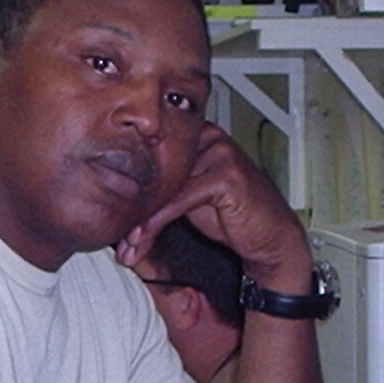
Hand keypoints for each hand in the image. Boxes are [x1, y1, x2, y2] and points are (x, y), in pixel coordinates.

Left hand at [116, 126, 310, 291]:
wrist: (271, 238)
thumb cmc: (234, 217)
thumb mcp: (190, 200)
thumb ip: (164, 190)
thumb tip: (123, 203)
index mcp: (198, 135)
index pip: (152, 159)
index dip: (130, 191)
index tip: (113, 220)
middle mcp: (208, 137)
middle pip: (156, 172)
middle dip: (134, 210)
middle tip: (118, 241)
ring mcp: (219, 153)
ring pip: (164, 187)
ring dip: (142, 222)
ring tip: (128, 247)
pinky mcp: (226, 174)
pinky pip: (179, 199)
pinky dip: (157, 222)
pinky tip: (143, 239)